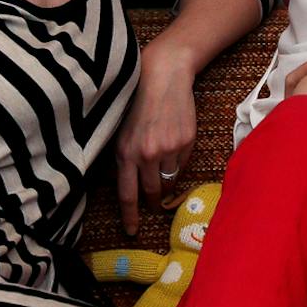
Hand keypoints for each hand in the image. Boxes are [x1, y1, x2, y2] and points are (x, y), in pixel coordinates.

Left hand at [115, 43, 197, 235]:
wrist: (164, 74)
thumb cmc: (137, 100)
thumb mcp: (121, 130)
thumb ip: (125, 157)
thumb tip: (130, 185)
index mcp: (124, 152)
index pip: (126, 194)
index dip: (129, 217)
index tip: (132, 232)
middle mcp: (145, 154)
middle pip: (150, 192)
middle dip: (151, 201)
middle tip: (152, 206)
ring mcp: (167, 149)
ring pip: (168, 180)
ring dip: (164, 181)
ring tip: (162, 166)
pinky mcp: (185, 142)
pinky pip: (182, 165)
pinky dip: (177, 163)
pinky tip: (172, 145)